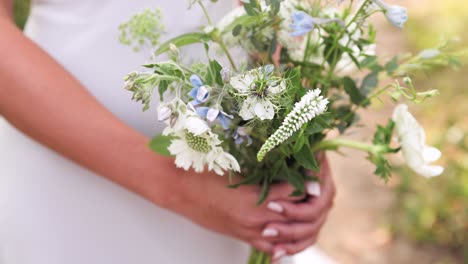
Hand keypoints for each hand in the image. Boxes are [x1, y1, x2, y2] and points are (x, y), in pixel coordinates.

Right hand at [164, 166, 306, 252]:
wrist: (178, 189)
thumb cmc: (203, 173)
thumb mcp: (236, 166)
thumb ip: (263, 171)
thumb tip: (287, 167)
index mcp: (254, 199)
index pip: (294, 192)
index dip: (307, 180)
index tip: (314, 168)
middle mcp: (255, 219)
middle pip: (296, 216)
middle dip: (310, 202)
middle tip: (317, 188)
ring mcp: (249, 231)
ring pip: (288, 235)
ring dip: (301, 223)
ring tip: (309, 208)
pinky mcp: (241, 237)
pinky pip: (270, 247)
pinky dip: (284, 243)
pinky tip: (291, 235)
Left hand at [262, 154, 335, 260]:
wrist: (286, 151)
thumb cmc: (290, 150)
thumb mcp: (296, 155)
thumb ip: (305, 165)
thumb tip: (311, 186)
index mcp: (324, 184)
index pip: (315, 206)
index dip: (294, 210)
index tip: (272, 206)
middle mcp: (324, 200)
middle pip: (312, 223)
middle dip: (289, 229)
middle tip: (266, 230)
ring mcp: (318, 213)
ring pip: (308, 235)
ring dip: (290, 243)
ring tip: (272, 249)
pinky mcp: (308, 222)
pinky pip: (303, 241)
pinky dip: (290, 248)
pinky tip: (275, 255)